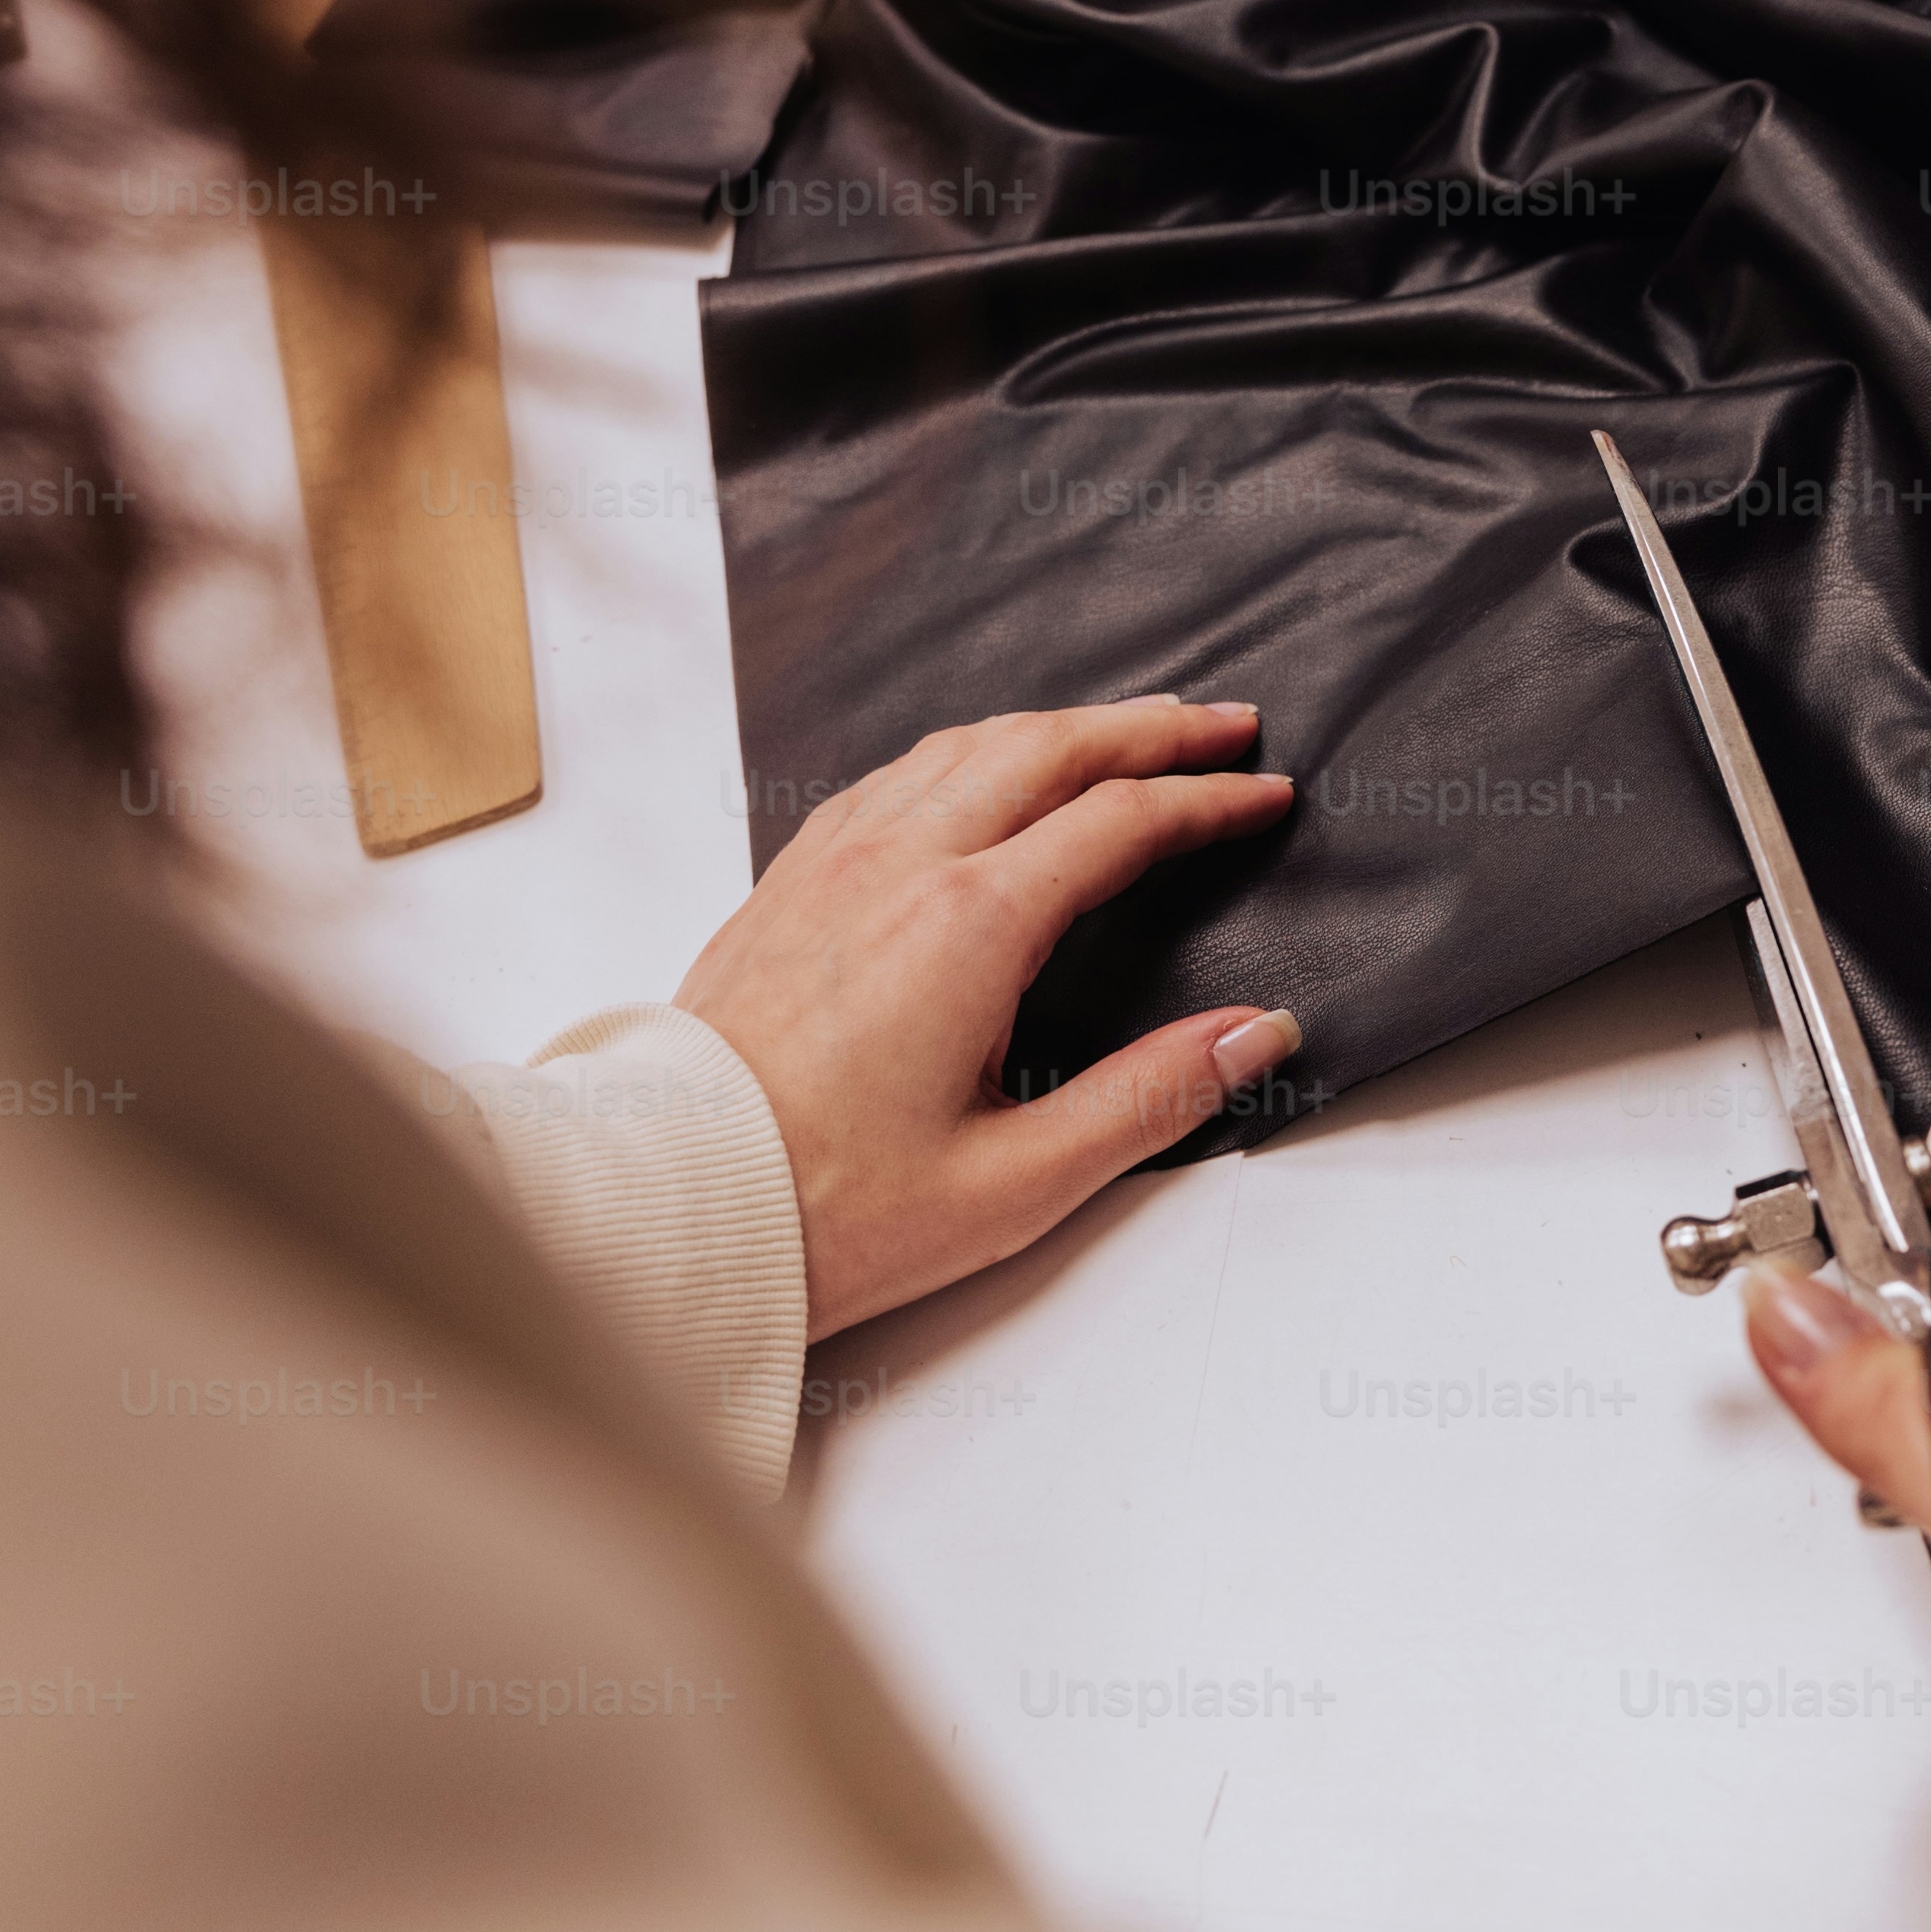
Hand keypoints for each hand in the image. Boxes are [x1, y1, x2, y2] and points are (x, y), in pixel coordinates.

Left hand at [679, 695, 1297, 1338]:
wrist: (665, 1204)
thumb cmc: (828, 1208)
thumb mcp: (1016, 1181)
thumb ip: (1149, 1097)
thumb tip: (1255, 1034)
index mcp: (970, 925)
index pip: (1121, 823)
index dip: (1207, 801)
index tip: (1264, 794)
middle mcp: (903, 865)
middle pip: (1050, 748)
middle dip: (1151, 729)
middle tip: (1224, 723)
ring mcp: (837, 861)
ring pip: (968, 744)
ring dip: (1062, 724)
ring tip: (1126, 728)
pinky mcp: (790, 880)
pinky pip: (896, 774)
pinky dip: (972, 748)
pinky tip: (986, 766)